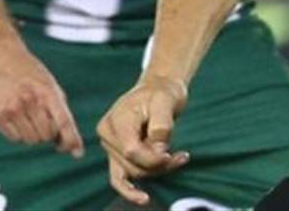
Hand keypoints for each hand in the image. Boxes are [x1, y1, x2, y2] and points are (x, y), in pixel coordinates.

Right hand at [0, 39, 83, 157]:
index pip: (63, 122)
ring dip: (34, 135)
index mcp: (47, 92)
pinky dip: (20, 134)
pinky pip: (15, 139)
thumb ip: (60, 110)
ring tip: (30, 117)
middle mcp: (29, 101)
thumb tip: (66, 142)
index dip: (71, 139)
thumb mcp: (51, 85)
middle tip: (44, 121)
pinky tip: (18, 118)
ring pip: (31, 140)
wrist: (2, 58)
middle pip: (47, 136)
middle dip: (49, 134)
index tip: (77, 153)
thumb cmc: (31, 73)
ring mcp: (11, 109)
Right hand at [98, 75, 189, 205]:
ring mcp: (110, 147)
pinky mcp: (117, 155)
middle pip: (133, 164)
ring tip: (179, 158)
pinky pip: (119, 179)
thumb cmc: (162, 93)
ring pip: (133, 172)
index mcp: (116, 120)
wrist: (158, 89)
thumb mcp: (165, 102)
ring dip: (157, 170)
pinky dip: (130, 191)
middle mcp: (108, 136)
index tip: (174, 155)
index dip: (153, 158)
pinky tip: (144, 199)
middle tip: (181, 156)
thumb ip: (161, 126)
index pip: (132, 150)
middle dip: (159, 164)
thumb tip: (159, 152)